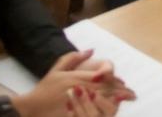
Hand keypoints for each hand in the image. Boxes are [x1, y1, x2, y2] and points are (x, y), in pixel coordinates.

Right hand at [13, 51, 132, 116]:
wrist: (29, 107)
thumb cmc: (44, 89)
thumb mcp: (56, 70)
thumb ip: (72, 58)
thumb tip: (90, 50)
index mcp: (75, 78)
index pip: (100, 78)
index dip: (114, 81)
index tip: (125, 84)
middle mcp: (76, 89)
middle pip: (102, 89)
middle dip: (119, 92)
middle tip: (132, 95)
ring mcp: (74, 103)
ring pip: (99, 101)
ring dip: (114, 101)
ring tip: (125, 101)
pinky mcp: (71, 113)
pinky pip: (90, 112)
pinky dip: (102, 110)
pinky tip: (111, 110)